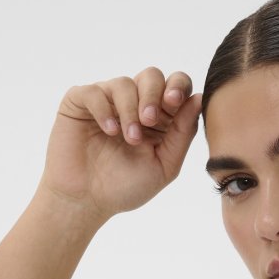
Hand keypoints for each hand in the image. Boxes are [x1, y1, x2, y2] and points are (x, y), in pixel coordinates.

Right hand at [37, 68, 202, 223]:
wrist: (87, 202)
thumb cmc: (126, 187)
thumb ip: (183, 134)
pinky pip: (94, 91)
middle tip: (150, 120)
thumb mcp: (165, 165)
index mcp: (159, 118)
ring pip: (124, 83)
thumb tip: (199, 99)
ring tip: (129, 138)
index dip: (178, 87)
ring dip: (130, 110)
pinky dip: (104, 108)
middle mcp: (134, 104)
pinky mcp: (79, 103)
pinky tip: (109, 130)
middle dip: (154, 94)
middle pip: (151, 76)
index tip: (174, 103)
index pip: (175, 86)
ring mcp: (106, 101)